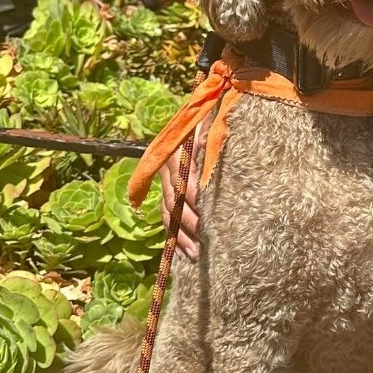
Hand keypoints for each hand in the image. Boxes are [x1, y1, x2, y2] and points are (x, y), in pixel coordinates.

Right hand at [160, 119, 207, 259]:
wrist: (195, 119)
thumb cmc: (205, 123)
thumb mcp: (207, 125)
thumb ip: (208, 134)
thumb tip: (205, 141)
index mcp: (175, 154)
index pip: (182, 178)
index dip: (194, 194)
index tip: (206, 211)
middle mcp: (166, 171)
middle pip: (173, 200)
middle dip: (188, 222)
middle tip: (205, 238)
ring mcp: (165, 184)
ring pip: (168, 213)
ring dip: (181, 234)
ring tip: (196, 253)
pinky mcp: (168, 193)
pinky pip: (167, 218)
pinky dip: (175, 236)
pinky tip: (185, 252)